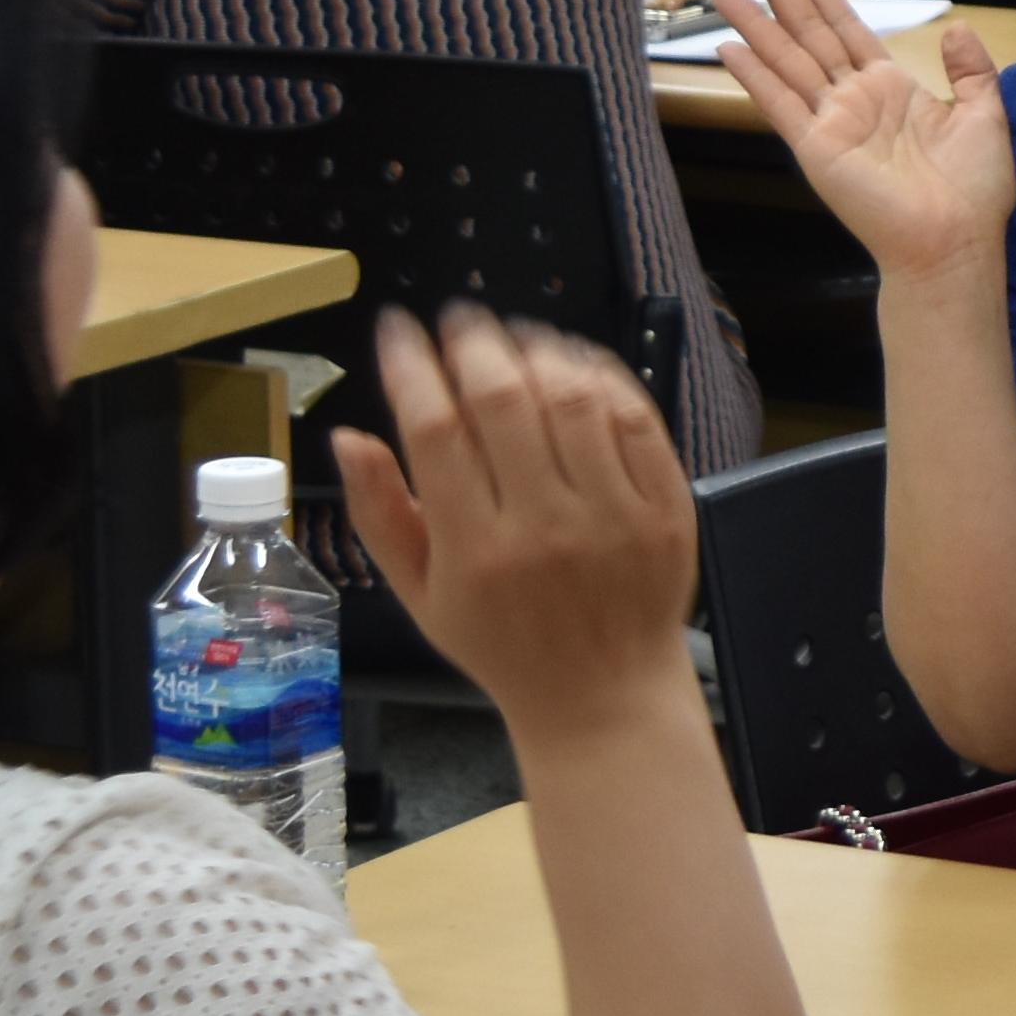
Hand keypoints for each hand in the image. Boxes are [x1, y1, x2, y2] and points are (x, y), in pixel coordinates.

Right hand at [327, 302, 698, 736]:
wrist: (603, 696)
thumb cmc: (502, 645)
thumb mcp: (421, 595)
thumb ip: (381, 514)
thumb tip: (348, 436)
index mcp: (475, 551)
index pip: (435, 431)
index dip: (412, 367)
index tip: (398, 330)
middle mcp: (545, 528)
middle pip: (505, 401)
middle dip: (474, 343)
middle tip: (460, 319)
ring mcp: (613, 516)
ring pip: (573, 400)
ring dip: (537, 351)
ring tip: (512, 336)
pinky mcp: (666, 509)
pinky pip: (635, 421)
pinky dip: (602, 379)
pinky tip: (573, 364)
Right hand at [706, 0, 1015, 280]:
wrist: (956, 241)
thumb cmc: (974, 188)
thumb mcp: (984, 114)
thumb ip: (970, 70)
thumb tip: (958, 27)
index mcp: (892, 88)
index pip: (847, 29)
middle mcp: (854, 99)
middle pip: (808, 34)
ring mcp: (830, 122)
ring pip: (786, 60)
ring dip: (754, 24)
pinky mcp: (815, 148)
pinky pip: (779, 104)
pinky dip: (754, 76)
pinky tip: (728, 48)